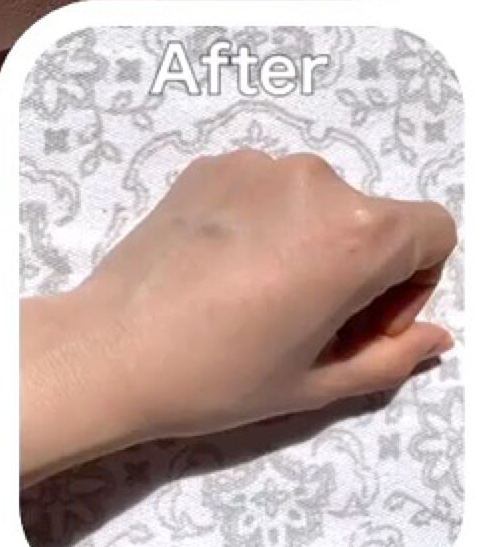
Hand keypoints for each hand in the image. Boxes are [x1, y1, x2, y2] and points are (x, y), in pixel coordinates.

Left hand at [20, 150, 456, 483]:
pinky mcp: (209, 164)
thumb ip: (391, 356)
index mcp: (355, 232)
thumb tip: (433, 336)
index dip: (413, 284)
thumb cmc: (220, 374)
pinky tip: (221, 269)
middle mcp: (313, 180)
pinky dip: (261, 222)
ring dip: (307, 241)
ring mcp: (255, 164)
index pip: (432, 231)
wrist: (112, 346)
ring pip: (314, 202)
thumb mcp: (319, 382)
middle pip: (370, 217)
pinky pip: (263, 190)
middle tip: (308, 322)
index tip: (364, 323)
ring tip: (258, 297)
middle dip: (359, 268)